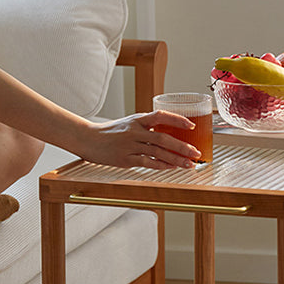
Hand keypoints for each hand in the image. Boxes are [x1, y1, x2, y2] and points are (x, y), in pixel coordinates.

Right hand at [78, 111, 200, 168]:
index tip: (191, 125)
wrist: (88, 139)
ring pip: (157, 152)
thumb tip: (166, 134)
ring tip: (189, 164)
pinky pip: (147, 162)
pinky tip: (171, 168)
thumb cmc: (110, 132)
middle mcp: (135, 131)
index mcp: (137, 119)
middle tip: (196, 152)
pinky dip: (160, 165)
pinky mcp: (126, 158)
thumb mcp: (129, 124)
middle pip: (163, 138)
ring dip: (175, 159)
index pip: (161, 116)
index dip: (177, 120)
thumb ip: (145, 127)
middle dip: (182, 146)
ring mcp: (130, 145)